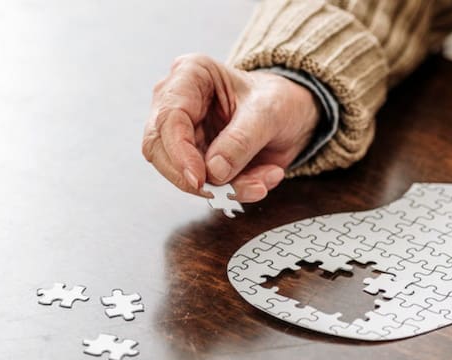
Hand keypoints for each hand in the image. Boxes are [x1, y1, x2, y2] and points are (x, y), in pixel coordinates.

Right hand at [142, 54, 319, 201]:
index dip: (179, 153)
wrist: (292, 114)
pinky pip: (205, 185)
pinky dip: (234, 190)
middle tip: (227, 192)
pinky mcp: (195, 158)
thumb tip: (214, 170)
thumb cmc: (278, 99)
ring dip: (223, 187)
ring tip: (262, 182)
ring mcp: (184, 133)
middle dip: (194, 178)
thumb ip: (241, 140)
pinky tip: (262, 180)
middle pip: (160, 149)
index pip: (168, 118)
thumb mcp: (269, 112)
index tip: (200, 178)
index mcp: (190, 75)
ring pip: (182, 173)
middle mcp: (178, 103)